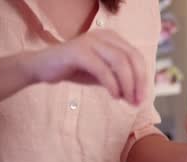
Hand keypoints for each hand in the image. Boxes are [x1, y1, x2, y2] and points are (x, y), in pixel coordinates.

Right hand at [26, 29, 146, 105]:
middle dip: (138, 82)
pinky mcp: (79, 51)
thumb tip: (137, 97)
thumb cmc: (75, 70)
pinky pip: (102, 69)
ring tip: (125, 100)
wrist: (42, 67)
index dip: (143, 78)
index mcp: (113, 38)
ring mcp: (91, 41)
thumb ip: (120, 82)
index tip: (142, 98)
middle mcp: (104, 36)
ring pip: (120, 62)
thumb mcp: (103, 76)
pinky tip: (114, 96)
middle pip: (132, 58)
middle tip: (137, 101)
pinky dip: (112, 84)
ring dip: (127, 84)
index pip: (137, 57)